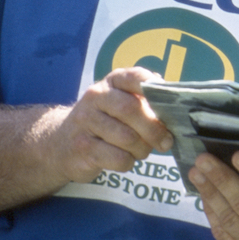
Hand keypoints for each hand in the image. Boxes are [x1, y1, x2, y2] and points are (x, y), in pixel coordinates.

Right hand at [50, 66, 172, 183]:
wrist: (61, 144)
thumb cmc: (105, 121)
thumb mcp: (121, 103)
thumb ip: (145, 100)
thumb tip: (177, 104)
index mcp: (112, 82)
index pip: (135, 77)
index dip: (154, 88)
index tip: (169, 103)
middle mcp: (96, 97)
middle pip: (132, 110)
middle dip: (154, 129)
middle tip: (167, 142)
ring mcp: (85, 122)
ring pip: (127, 138)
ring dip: (143, 149)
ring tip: (143, 151)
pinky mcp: (81, 148)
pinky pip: (117, 158)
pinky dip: (128, 162)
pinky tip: (125, 159)